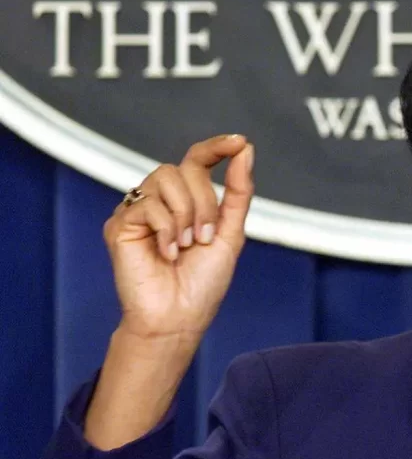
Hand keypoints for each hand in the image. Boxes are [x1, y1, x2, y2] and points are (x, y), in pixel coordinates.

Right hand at [104, 134, 254, 346]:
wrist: (178, 317)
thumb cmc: (203, 282)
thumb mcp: (230, 233)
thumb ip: (238, 191)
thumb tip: (246, 149)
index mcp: (187, 201)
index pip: (197, 160)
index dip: (216, 147)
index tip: (238, 141)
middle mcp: (160, 201)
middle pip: (185, 169)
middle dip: (205, 203)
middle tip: (205, 238)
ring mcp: (138, 210)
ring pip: (166, 178)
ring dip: (187, 214)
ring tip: (187, 246)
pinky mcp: (119, 225)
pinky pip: (148, 205)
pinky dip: (167, 230)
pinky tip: (167, 253)